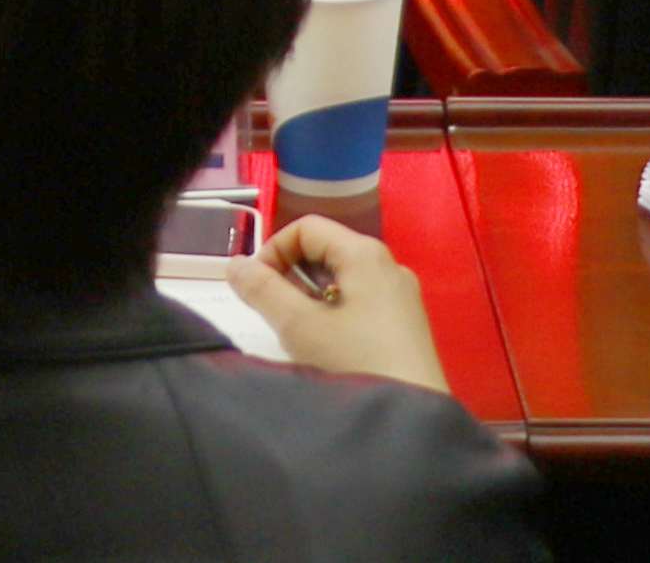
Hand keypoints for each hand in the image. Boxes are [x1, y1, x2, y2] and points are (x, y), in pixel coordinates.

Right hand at [239, 217, 453, 395]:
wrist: (413, 422)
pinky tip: (328, 351)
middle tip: (274, 315)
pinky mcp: (406, 327)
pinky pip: (361, 304)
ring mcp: (401, 298)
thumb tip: (237, 265)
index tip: (255, 290)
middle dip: (291, 276)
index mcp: (365, 254)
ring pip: (342, 281)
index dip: (273, 251)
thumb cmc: (355, 364)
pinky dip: (334, 315)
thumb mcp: (299, 326)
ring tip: (299, 336)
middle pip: (326, 251)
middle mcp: (389, 266)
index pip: (307, 228)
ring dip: (310, 300)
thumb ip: (262, 290)